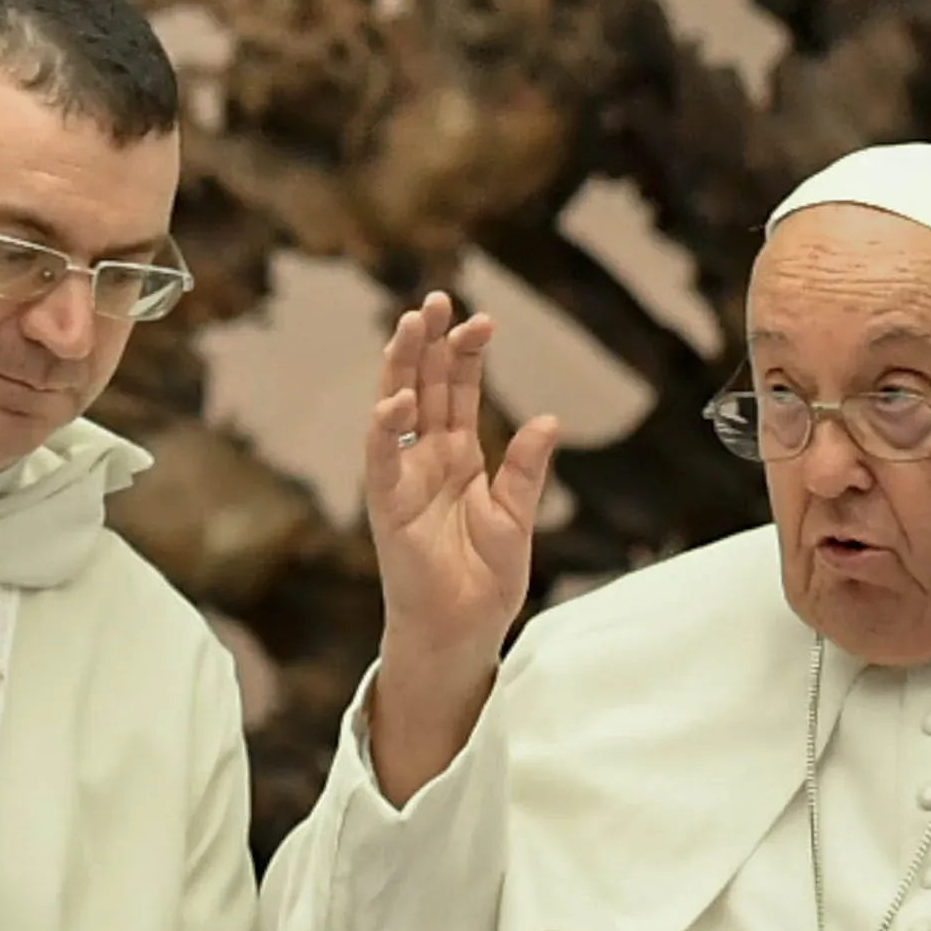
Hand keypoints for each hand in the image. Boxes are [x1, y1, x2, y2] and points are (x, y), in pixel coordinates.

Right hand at [361, 292, 560, 801]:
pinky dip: (384, 429)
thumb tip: (549, 419)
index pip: (459, 392)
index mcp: (459, 458)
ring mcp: (404, 480)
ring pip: (396, 410)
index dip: (467, 354)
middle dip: (428, 343)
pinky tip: (395, 398)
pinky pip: (381, 461)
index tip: (483, 319)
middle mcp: (427, 460)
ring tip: (409, 324)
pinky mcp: (388, 507)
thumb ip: (526, 469)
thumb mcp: (516, 517)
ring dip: (401, 368)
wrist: (462, 632)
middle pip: (425, 387)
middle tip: (435, 298)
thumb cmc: (485, 581)